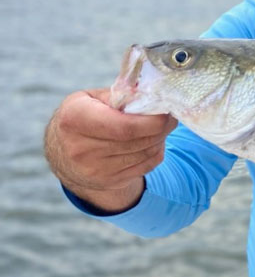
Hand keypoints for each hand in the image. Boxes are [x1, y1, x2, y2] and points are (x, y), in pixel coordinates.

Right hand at [44, 88, 175, 210]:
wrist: (62, 152)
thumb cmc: (82, 116)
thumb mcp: (91, 98)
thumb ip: (120, 95)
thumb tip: (155, 94)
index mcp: (75, 119)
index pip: (124, 127)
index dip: (151, 121)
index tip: (166, 111)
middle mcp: (81, 148)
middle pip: (138, 140)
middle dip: (161, 127)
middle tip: (170, 116)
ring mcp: (94, 170)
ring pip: (145, 153)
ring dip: (160, 138)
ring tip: (162, 125)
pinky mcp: (108, 182)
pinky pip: (146, 165)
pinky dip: (156, 151)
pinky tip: (152, 140)